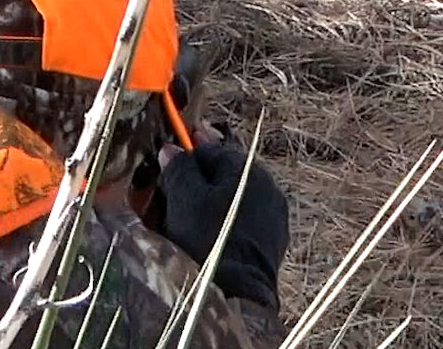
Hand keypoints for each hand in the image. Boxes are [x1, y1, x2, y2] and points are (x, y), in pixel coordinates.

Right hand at [156, 125, 289, 310]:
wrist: (238, 295)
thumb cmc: (208, 241)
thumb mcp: (184, 199)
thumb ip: (179, 169)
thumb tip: (172, 149)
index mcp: (245, 168)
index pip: (210, 147)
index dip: (186, 150)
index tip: (169, 154)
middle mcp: (266, 185)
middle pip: (225, 172)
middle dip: (200, 176)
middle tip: (173, 187)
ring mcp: (273, 213)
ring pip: (236, 195)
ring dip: (213, 199)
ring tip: (188, 214)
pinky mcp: (273, 239)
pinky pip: (244, 219)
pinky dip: (226, 220)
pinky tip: (209, 234)